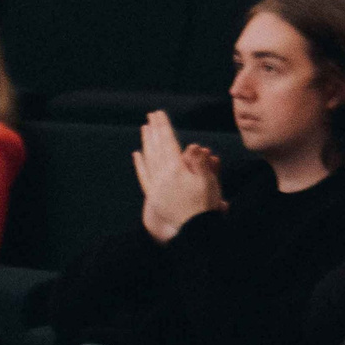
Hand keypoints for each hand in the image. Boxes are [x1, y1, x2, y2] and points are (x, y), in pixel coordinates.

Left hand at [134, 110, 224, 240]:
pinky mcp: (153, 196)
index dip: (163, 126)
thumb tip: (193, 147)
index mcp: (176, 169)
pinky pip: (143, 176)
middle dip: (154, 130)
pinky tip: (136, 154)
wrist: (196, 231)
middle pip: (156, 147)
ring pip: (148, 159)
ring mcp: (155, 186)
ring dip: (146, 142)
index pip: (168, 142)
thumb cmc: (206, 206)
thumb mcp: (208, 181)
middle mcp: (162, 176)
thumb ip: (199, 162)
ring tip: (145, 129)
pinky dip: (139, 164)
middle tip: (151, 116)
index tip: (159, 113)